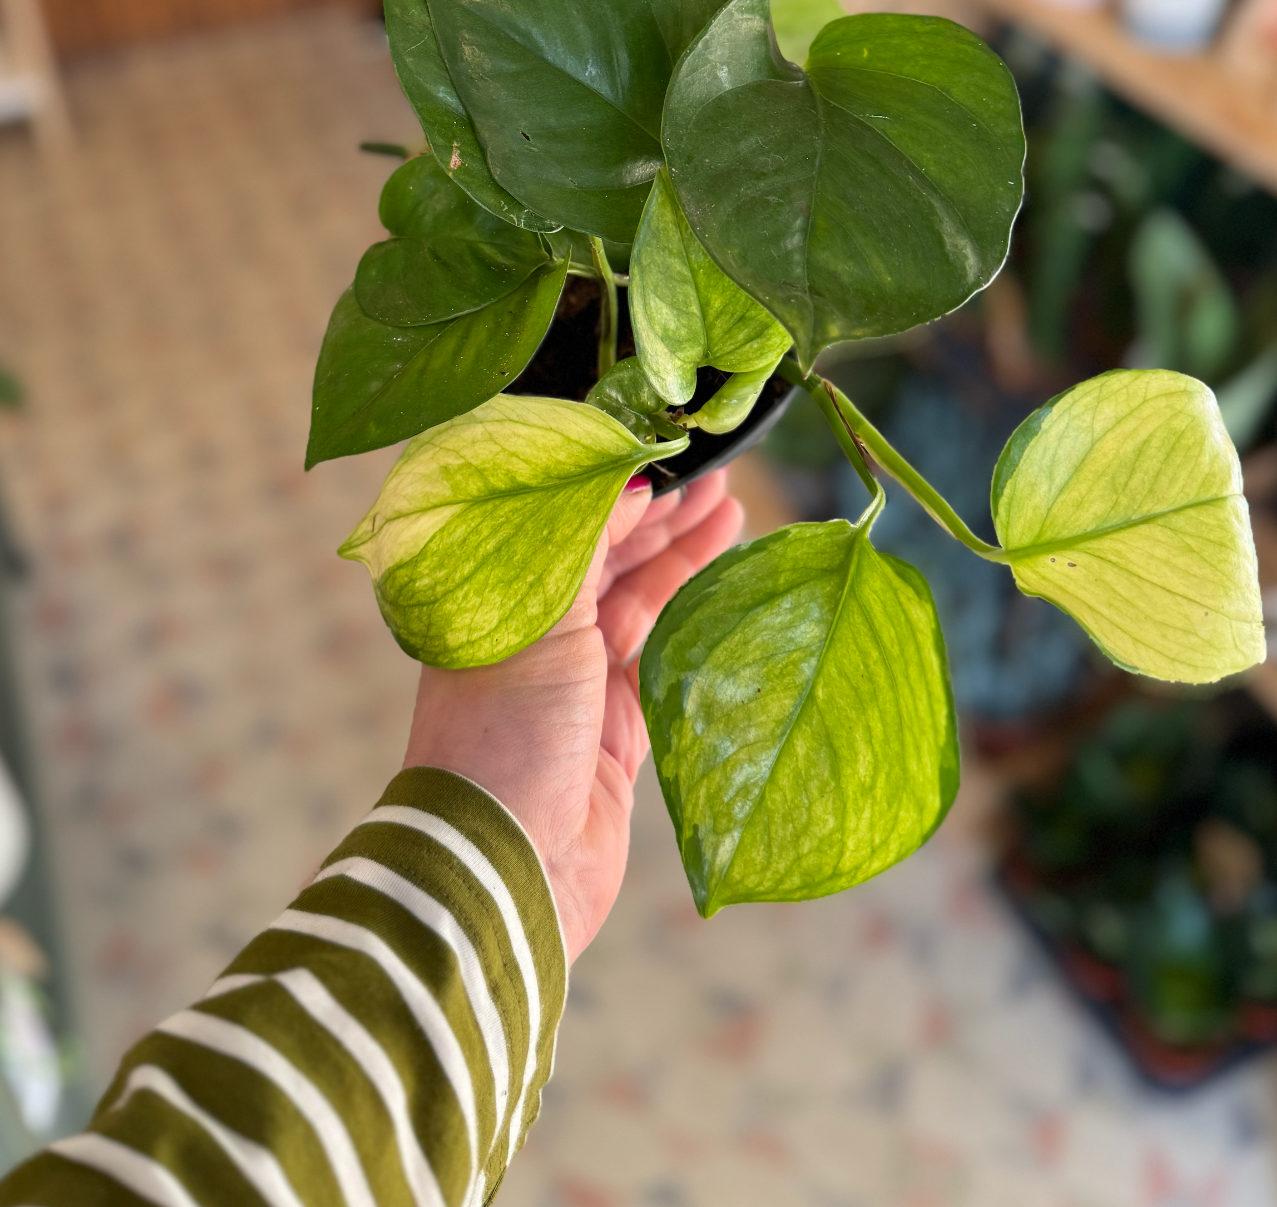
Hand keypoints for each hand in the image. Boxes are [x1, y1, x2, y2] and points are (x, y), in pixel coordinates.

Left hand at [403, 470, 743, 960]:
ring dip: (681, 561)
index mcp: (497, 606)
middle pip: (606, 562)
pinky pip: (660, 662)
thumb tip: (619, 485)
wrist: (512, 865)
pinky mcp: (615, 733)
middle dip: (660, 520)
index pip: (564, 529)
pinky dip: (690, 625)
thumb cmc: (508, 735)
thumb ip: (579, 548)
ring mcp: (576, 687)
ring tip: (732, 514)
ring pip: (638, 606)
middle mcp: (534, 640)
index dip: (615, 493)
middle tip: (719, 480)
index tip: (666, 459)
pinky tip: (724, 593)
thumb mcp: (542, 620)